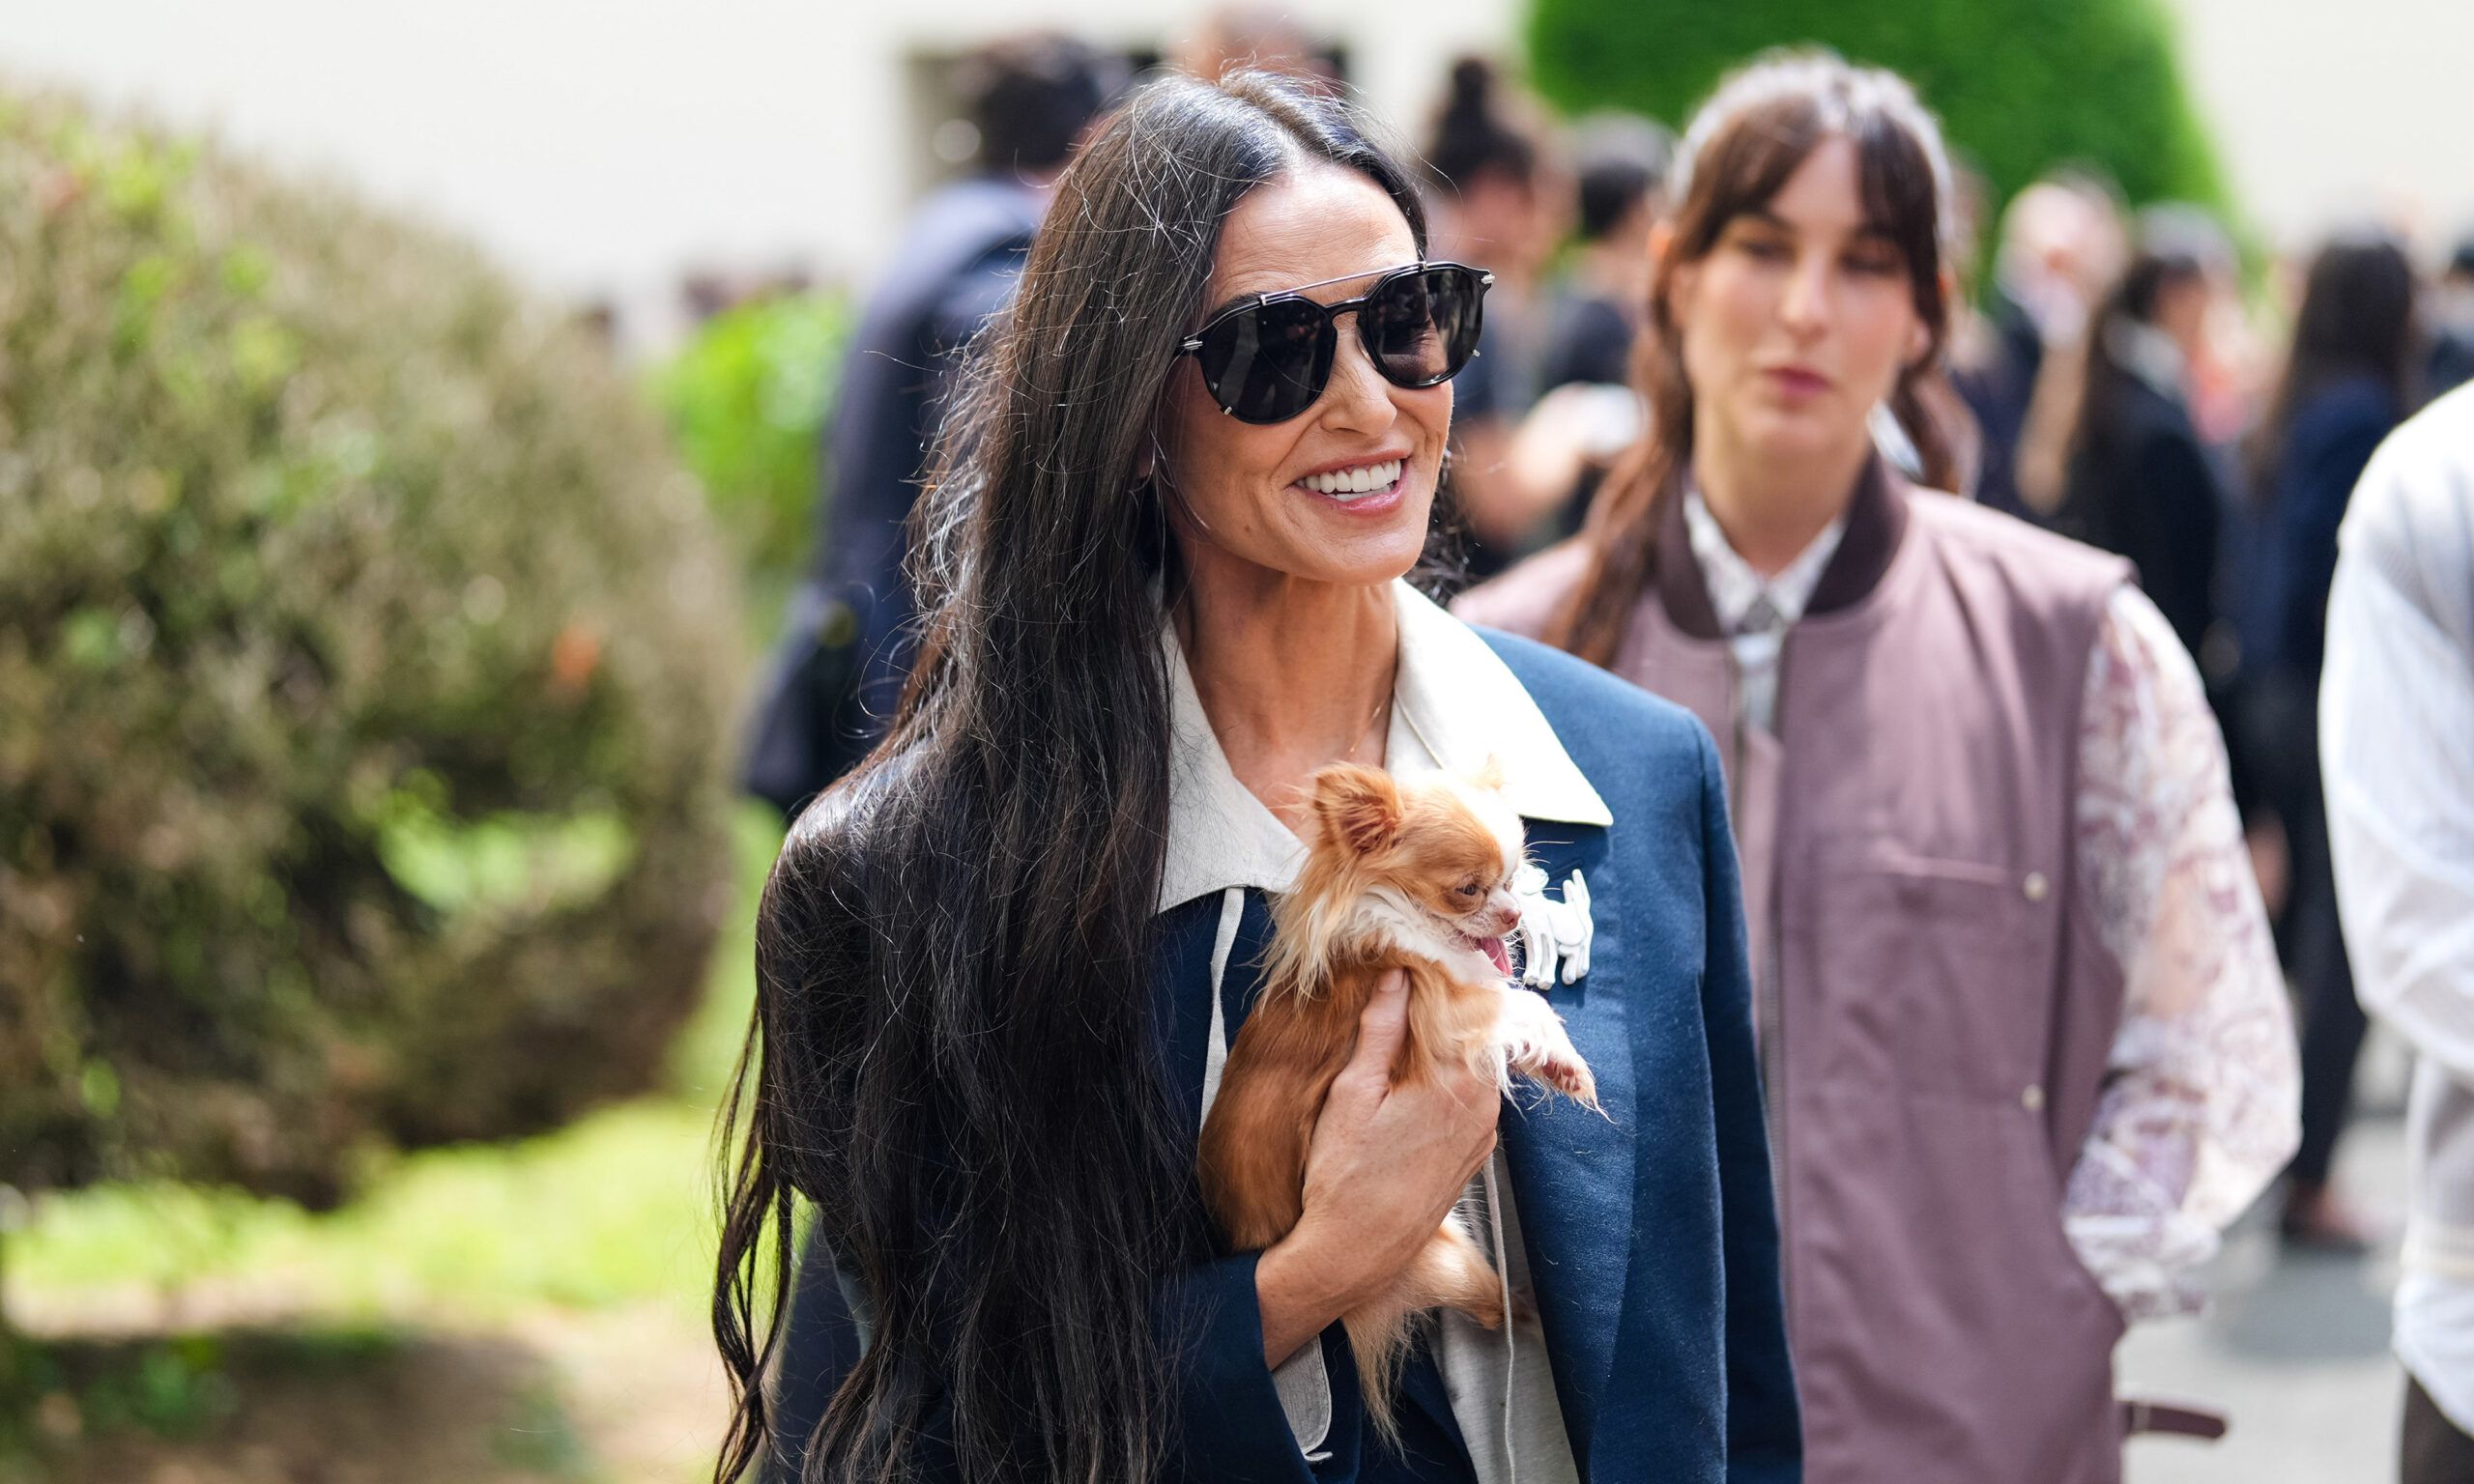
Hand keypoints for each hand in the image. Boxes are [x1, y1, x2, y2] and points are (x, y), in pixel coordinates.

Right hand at [1255, 969, 1500, 1365]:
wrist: (1354, 1253)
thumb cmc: (1345, 1180)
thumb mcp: (1353, 1093)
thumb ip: (1380, 1030)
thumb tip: (1396, 978)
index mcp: (1459, 1084)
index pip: (1476, 1007)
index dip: (1452, 977)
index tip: (1428, 958)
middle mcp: (1484, 1108)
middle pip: (1480, 1035)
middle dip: (1450, 1008)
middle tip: (1413, 985)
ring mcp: (1483, 1135)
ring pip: (1478, 1067)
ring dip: (1450, 1045)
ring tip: (1408, 1027)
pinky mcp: (1474, 1155)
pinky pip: (1473, 1099)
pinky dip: (1451, 1079)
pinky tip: (1413, 1078)